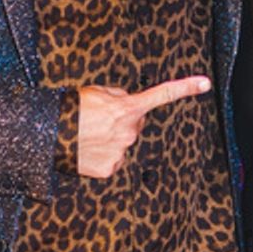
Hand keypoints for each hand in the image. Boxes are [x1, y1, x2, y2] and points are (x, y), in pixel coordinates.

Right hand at [76, 75, 210, 177]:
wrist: (48, 133)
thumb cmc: (70, 109)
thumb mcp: (96, 91)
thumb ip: (118, 95)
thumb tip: (125, 102)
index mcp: (128, 107)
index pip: (162, 94)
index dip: (185, 87)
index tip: (204, 83)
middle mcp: (130, 130)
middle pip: (135, 123)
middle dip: (122, 120)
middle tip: (98, 119)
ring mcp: (122, 151)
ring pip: (123, 142)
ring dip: (110, 138)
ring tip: (88, 134)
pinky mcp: (111, 168)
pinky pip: (113, 159)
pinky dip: (103, 155)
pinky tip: (88, 149)